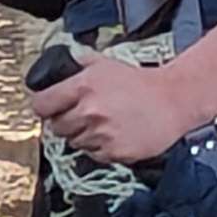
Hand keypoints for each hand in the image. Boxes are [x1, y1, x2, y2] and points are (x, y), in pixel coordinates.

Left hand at [27, 50, 196, 168]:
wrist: (174, 100)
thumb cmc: (142, 82)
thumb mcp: (107, 63)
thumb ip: (81, 62)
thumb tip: (65, 60)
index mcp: (83, 87)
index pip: (42, 105)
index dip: (43, 107)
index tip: (47, 109)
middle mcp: (89, 112)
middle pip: (56, 127)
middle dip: (64, 122)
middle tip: (79, 117)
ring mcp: (102, 134)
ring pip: (75, 143)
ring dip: (82, 136)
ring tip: (101, 125)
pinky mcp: (115, 152)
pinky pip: (94, 155)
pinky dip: (100, 148)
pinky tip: (112, 135)